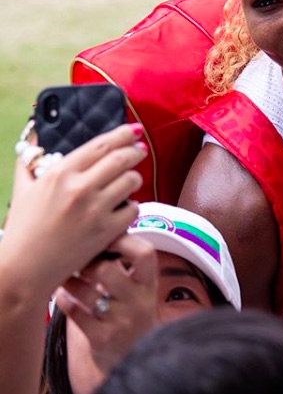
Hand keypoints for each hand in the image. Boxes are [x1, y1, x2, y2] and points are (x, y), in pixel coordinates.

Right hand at [1, 123, 146, 298]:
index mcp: (60, 173)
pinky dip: (132, 207)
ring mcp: (95, 209)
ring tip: (130, 180)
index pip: (101, 144)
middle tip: (140, 151)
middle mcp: (80, 187)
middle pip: (121, 158)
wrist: (23, 271)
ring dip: (134, 178)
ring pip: (132, 181)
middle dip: (135, 152)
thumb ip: (29, 163)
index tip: (135, 130)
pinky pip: (133, 209)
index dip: (123, 134)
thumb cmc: (22, 230)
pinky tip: (124, 208)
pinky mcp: (106, 231)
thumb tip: (33, 139)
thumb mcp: (22, 190)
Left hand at [54, 234, 158, 391]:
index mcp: (150, 283)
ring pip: (87, 293)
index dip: (124, 239)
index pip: (145, 253)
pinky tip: (63, 295)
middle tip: (76, 256)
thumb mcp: (140, 286)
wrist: (133, 355)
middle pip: (107, 270)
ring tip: (65, 273)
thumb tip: (102, 225)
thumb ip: (128, 262)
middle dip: (86, 261)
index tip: (106, 234)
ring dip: (70, 280)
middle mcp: (139, 301)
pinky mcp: (102, 339)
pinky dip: (64, 300)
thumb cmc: (131, 308)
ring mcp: (121, 321)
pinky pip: (76, 313)